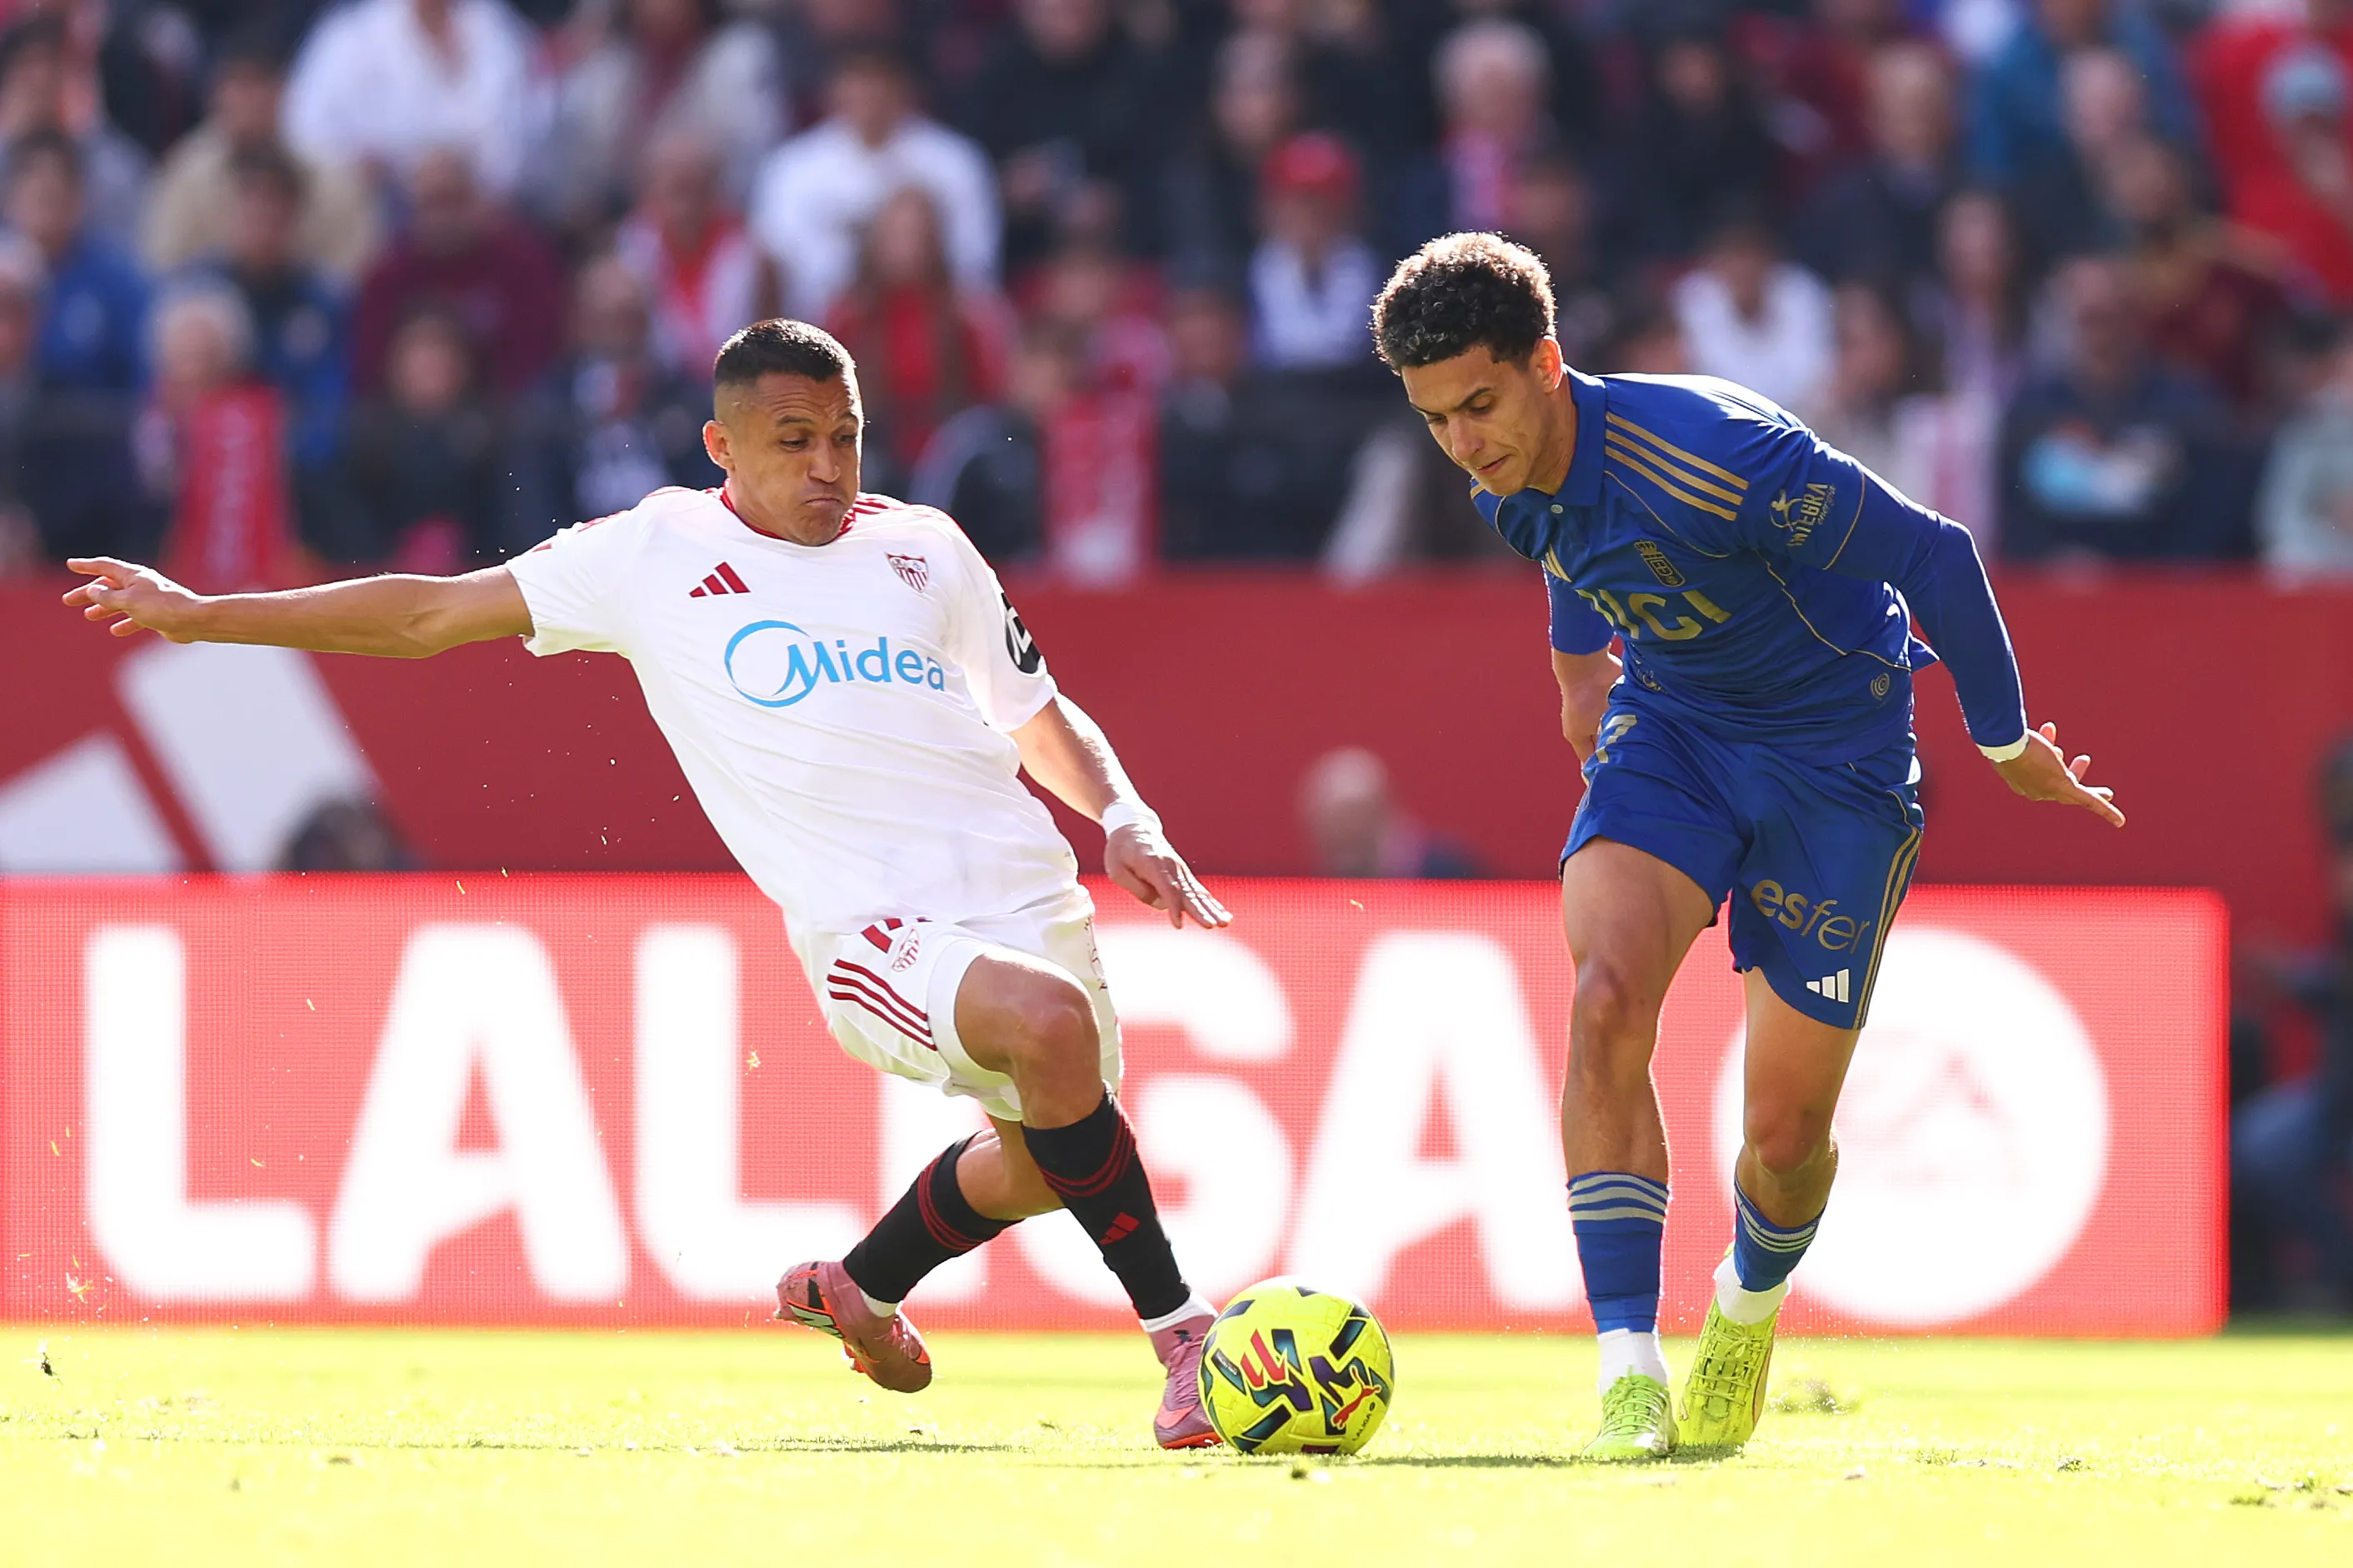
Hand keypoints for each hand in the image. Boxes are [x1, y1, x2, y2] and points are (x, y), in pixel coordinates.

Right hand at [63, 557, 205, 641]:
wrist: (194, 620)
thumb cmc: (162, 607)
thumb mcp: (128, 601)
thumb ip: (108, 597)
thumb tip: (93, 590)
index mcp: (133, 575)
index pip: (105, 566)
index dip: (86, 565)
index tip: (71, 564)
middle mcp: (141, 584)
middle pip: (109, 586)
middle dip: (89, 593)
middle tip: (69, 600)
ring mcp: (149, 599)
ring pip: (120, 602)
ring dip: (104, 608)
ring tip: (88, 616)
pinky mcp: (158, 614)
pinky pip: (136, 618)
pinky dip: (125, 623)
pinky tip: (115, 631)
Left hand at [1105, 823, 1232, 929]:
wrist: (1133, 828)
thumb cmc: (1121, 850)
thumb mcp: (1117, 870)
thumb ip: (1137, 888)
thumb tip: (1160, 904)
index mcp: (1153, 863)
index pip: (1167, 889)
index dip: (1173, 907)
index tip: (1178, 925)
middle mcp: (1172, 866)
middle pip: (1187, 893)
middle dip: (1200, 911)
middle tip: (1211, 925)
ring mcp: (1180, 870)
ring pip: (1197, 893)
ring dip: (1211, 909)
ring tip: (1225, 922)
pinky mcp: (1183, 874)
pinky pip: (1198, 891)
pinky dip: (1211, 903)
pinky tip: (1223, 914)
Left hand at [1992, 721, 2124, 827]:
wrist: (2005, 743)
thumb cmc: (2007, 737)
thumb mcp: (2017, 738)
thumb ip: (2025, 740)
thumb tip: (2030, 733)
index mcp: (2022, 780)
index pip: (2041, 777)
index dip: (2051, 767)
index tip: (2054, 756)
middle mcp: (2035, 789)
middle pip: (2058, 784)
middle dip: (2072, 771)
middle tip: (2084, 758)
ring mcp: (2048, 790)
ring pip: (2072, 788)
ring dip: (2079, 771)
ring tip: (2085, 759)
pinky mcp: (2062, 787)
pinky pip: (2088, 802)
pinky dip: (2105, 811)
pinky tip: (2120, 822)